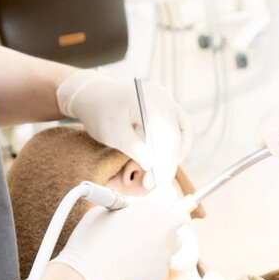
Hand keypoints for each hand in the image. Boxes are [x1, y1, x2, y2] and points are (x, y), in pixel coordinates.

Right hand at [53, 186, 186, 279]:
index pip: (169, 195)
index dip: (160, 200)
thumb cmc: (90, 241)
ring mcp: (166, 255)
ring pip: (170, 247)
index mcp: (152, 208)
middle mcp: (165, 230)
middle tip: (143, 231)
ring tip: (132, 252)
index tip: (154, 206)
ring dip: (159, 246)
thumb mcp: (106, 209)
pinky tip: (128, 270)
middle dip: (163, 225)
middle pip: (176, 222)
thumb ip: (130, 205)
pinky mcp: (161, 277)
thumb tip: (137, 206)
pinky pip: (159, 267)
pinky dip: (149, 267)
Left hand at [58, 70, 191, 187]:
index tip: (154, 182)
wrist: (95, 95)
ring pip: (183, 131)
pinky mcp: (166, 108)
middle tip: (155, 184)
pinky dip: (175, 145)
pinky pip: (180, 127)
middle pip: (176, 135)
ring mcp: (167, 102)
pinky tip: (165, 160)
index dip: (163, 161)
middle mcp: (163, 99)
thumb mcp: (112, 131)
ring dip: (175, 155)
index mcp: (150, 101)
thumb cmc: (101, 112)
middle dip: (167, 163)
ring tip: (161, 175)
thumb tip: (150, 164)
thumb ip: (132, 146)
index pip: (166, 135)